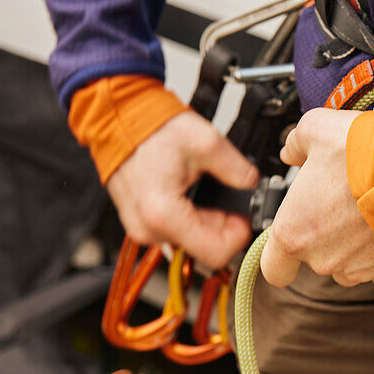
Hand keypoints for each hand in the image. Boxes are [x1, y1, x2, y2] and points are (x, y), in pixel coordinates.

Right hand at [106, 110, 257, 267]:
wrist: (119, 119)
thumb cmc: (152, 130)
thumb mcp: (208, 143)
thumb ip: (239, 171)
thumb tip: (254, 187)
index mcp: (163, 214)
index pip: (217, 254)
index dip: (238, 235)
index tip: (243, 214)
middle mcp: (149, 229)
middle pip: (205, 247)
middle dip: (223, 222)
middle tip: (226, 193)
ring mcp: (143, 229)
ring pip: (193, 240)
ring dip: (207, 217)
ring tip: (204, 187)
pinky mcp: (141, 224)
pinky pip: (177, 230)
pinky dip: (191, 215)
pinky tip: (190, 191)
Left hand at [260, 108, 373, 287]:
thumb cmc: (367, 155)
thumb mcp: (317, 129)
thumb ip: (296, 144)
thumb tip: (292, 151)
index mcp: (295, 232)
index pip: (274, 269)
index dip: (280, 258)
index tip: (292, 243)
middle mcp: (325, 259)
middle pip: (317, 259)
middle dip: (327, 236)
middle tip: (342, 204)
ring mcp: (361, 269)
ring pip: (350, 265)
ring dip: (355, 245)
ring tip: (370, 211)